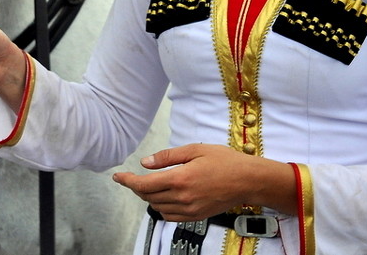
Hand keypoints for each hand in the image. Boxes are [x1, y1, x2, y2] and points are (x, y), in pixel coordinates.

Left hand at [112, 144, 296, 220]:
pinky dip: (162, 207)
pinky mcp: (196, 216)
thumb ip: (167, 157)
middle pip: (148, 197)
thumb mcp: (194, 150)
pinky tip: (164, 197)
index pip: (144, 184)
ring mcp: (190, 210)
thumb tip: (145, 163)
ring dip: (149, 197)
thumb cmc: (224, 161)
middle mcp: (182, 197)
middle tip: (132, 177)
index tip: (118, 177)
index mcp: (180, 179)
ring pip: (158, 207)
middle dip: (136, 187)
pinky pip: (171, 216)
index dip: (127, 181)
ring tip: (149, 184)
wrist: (248, 180)